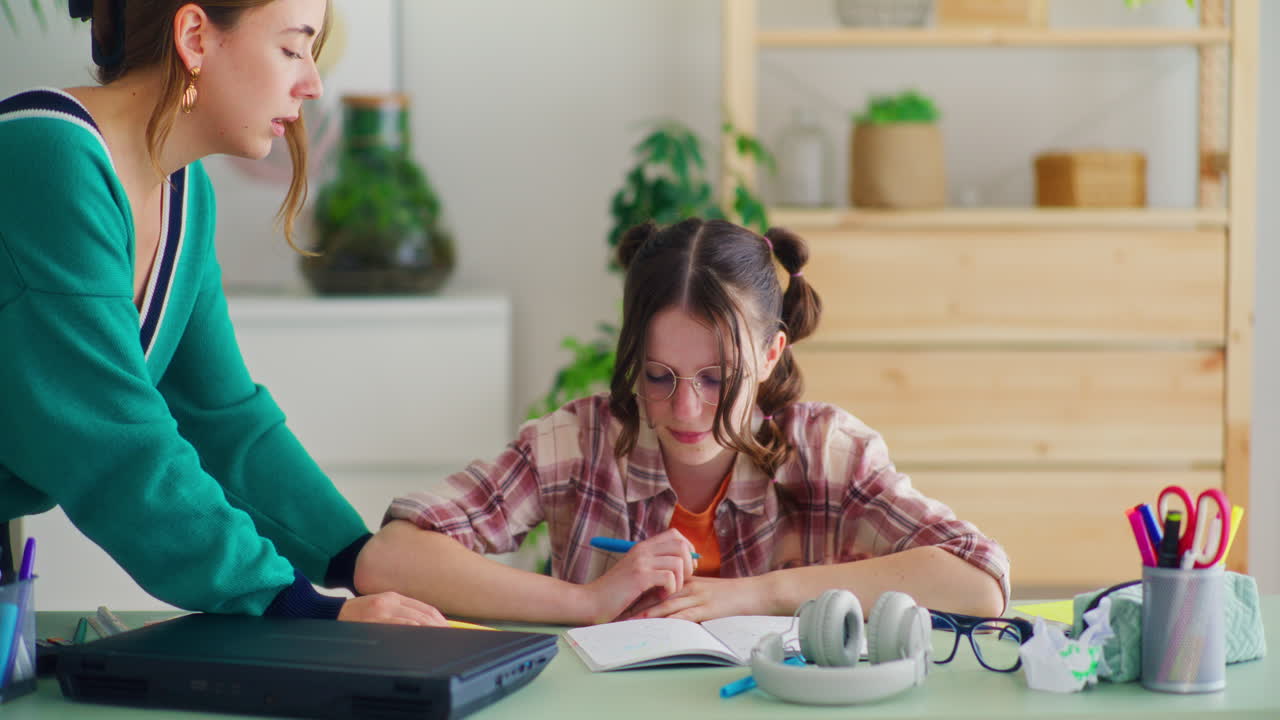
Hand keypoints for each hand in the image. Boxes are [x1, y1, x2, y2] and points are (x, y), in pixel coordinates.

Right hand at [338, 592, 448, 626]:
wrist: (329, 614)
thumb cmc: (355, 615)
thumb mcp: (380, 608)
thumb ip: (399, 613)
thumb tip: (422, 626)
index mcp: (393, 597)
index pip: (425, 607)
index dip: (440, 619)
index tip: (449, 629)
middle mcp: (390, 601)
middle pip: (424, 613)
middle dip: (439, 625)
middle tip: (450, 635)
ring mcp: (382, 610)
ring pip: (415, 619)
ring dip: (431, 629)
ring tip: (441, 639)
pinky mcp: (374, 619)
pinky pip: (400, 624)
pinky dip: (414, 629)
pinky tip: (423, 635)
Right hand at [581, 529, 698, 622]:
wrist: (591, 602)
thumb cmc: (615, 593)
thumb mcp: (635, 573)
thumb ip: (654, 565)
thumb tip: (684, 564)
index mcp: (643, 547)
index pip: (675, 535)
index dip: (687, 550)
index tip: (684, 569)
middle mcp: (642, 549)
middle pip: (681, 545)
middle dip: (688, 565)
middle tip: (679, 582)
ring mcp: (641, 561)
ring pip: (678, 561)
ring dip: (679, 580)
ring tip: (666, 591)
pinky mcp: (640, 576)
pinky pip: (669, 577)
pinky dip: (670, 589)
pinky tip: (659, 596)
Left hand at [626, 576, 768, 622]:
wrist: (755, 592)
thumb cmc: (733, 594)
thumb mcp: (708, 589)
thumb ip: (689, 593)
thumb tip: (671, 604)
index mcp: (687, 581)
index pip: (657, 586)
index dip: (638, 594)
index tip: (621, 601)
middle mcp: (689, 587)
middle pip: (656, 595)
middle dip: (635, 604)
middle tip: (617, 613)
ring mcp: (698, 597)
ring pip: (666, 605)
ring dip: (647, 614)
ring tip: (629, 622)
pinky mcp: (708, 609)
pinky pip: (685, 615)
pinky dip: (670, 620)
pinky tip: (658, 626)